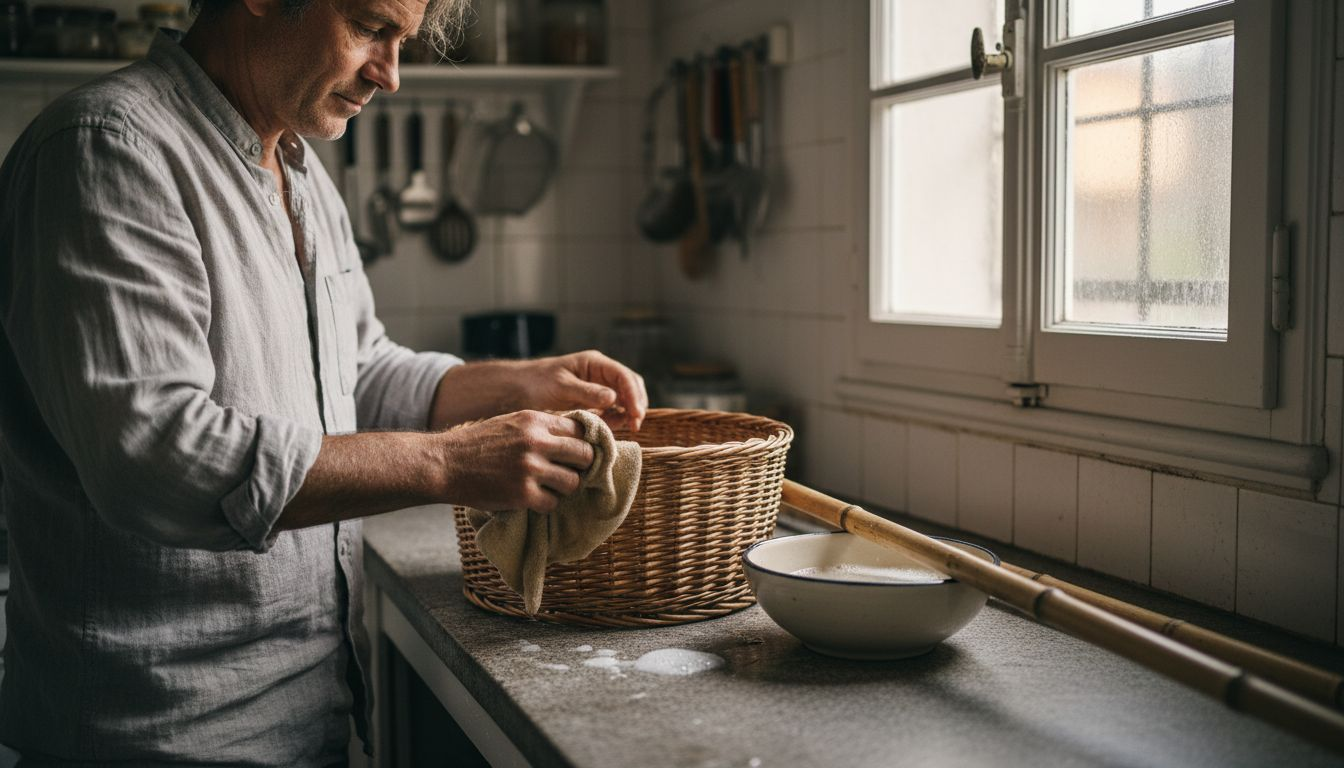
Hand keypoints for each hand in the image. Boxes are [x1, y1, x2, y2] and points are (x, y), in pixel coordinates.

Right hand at [436, 410, 594, 512]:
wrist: (444, 464)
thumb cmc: (477, 444)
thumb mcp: (511, 422)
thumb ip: (541, 427)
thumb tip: (577, 437)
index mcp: (534, 420)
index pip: (581, 429)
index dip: (582, 442)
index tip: (577, 453)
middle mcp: (536, 442)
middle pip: (584, 455)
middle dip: (580, 466)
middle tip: (567, 471)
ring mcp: (530, 468)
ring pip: (572, 482)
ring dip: (563, 487)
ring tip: (547, 486)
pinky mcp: (522, 494)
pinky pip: (552, 503)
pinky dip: (545, 503)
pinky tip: (531, 498)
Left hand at [517, 350, 647, 430]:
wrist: (517, 390)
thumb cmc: (536, 383)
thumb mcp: (561, 386)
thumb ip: (586, 392)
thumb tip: (613, 398)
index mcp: (594, 363)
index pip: (623, 376)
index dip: (633, 395)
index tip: (635, 414)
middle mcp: (600, 375)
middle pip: (630, 386)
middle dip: (636, 403)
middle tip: (635, 424)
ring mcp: (598, 389)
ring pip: (624, 399)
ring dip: (629, 412)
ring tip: (629, 427)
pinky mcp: (593, 404)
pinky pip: (612, 411)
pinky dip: (617, 419)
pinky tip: (615, 428)